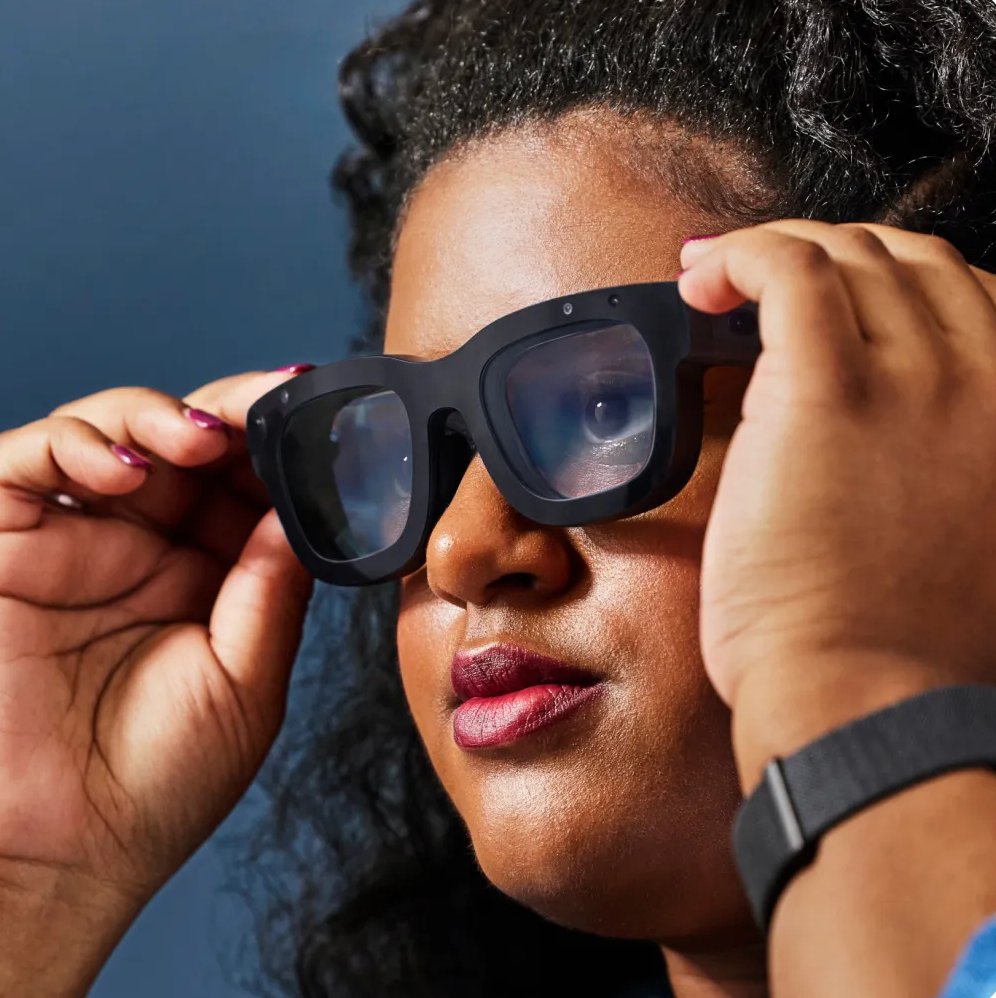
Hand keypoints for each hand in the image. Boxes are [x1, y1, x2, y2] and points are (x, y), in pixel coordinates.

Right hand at [0, 371, 312, 907]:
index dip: (280, 448)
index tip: (321, 422)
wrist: (59, 857)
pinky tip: (128, 470)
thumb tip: (305, 505)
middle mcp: (144, 546)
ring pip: (113, 431)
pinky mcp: (6, 544)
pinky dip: (75, 444)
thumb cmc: (158, 783)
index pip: (247, 485)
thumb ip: (271, 587)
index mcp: (209, 574)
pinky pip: (27, 462)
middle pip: (188, 444)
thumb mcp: (245, 680)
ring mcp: (75, 539)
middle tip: (271, 402)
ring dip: (162, 416)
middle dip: (232, 414)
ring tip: (205, 437)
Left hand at [678, 222, 995, 785]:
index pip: (970, 299)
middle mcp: (989, 381)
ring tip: (716, 274)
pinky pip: (790, 273)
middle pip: (910, 264)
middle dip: (832, 253)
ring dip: (779, 247)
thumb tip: (895, 443)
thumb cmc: (904, 652)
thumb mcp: (975, 547)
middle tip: (760, 277)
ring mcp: (917, 380)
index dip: (895, 281)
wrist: (872, 704)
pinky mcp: (829, 392)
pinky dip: (744, 255)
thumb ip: (960, 474)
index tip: (837, 296)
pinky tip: (701, 280)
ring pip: (851, 257)